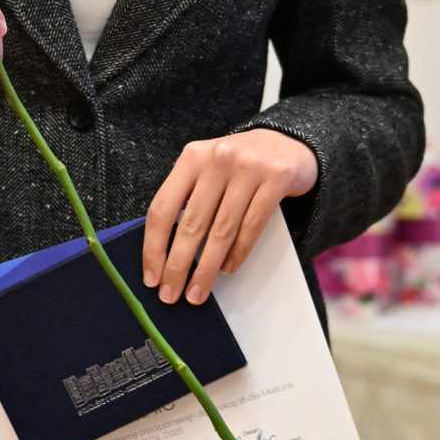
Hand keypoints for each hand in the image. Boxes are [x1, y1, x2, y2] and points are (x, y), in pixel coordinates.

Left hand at [142, 130, 319, 304]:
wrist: (287, 144)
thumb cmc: (238, 166)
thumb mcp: (207, 170)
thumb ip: (187, 198)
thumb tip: (165, 252)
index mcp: (191, 157)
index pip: (163, 207)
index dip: (153, 246)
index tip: (152, 277)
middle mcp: (217, 159)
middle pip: (191, 224)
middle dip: (178, 266)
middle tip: (171, 295)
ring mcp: (248, 167)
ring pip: (221, 231)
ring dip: (207, 269)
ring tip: (197, 292)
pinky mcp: (276, 179)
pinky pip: (251, 227)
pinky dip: (237, 254)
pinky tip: (227, 269)